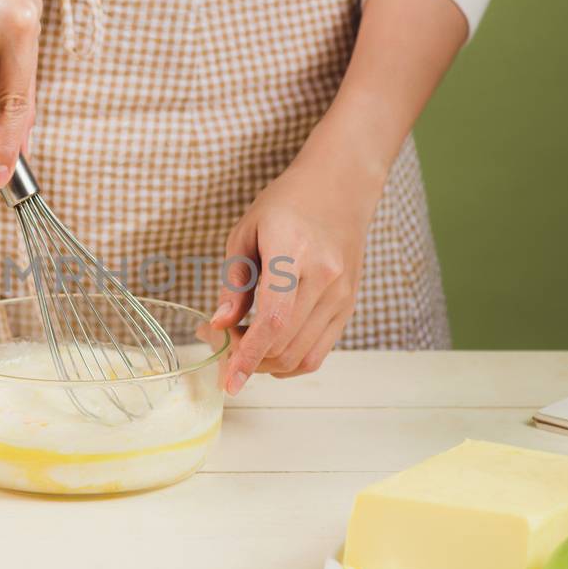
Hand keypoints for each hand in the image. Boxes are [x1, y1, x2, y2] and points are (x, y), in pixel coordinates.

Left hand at [210, 163, 380, 393]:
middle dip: (248, 358)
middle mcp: (325, 278)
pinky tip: (269, 345)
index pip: (272, 320)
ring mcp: (342, 295)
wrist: (341, 187)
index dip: (247, 355)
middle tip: (223, 343)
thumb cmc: (286, 204)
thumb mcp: (245, 233)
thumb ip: (232, 283)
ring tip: (244, 340)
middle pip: (284, 345)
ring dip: (267, 363)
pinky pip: (318, 352)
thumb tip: (218, 325)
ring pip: (301, 356)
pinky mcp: (349, 306)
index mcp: (294, 252)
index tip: (228, 381)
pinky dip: (290, 360)